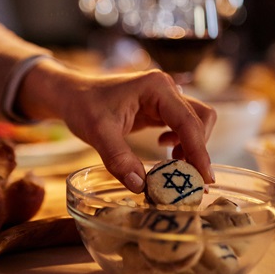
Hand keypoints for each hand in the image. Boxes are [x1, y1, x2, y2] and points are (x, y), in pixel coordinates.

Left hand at [17, 59, 215, 192]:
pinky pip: (182, 125)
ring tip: (173, 165)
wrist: (70, 94)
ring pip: (195, 122)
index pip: (188, 121)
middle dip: (198, 149)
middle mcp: (165, 89)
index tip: (204, 179)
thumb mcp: (97, 132)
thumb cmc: (82, 106)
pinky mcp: (159, 108)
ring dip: (191, 146)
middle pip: (201, 119)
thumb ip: (118, 158)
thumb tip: (140, 186)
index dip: (199, 151)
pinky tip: (165, 151)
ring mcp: (164, 98)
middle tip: (187, 177)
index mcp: (156, 87)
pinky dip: (181, 142)